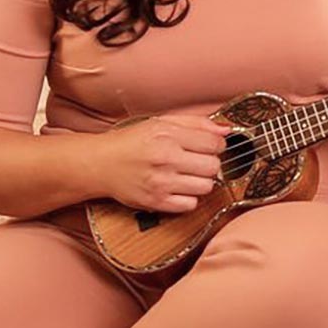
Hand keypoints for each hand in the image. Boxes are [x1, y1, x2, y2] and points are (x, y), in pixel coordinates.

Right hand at [93, 113, 229, 213]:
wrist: (100, 164)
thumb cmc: (132, 142)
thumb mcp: (161, 123)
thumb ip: (196, 123)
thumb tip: (226, 130)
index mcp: (168, 136)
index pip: (214, 143)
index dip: (216, 145)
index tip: (208, 146)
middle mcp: (166, 160)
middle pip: (213, 166)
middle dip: (210, 163)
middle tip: (198, 161)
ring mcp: (161, 183)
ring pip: (206, 187)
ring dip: (202, 181)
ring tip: (188, 174)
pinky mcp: (156, 202)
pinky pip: (190, 205)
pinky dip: (189, 198)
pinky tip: (179, 188)